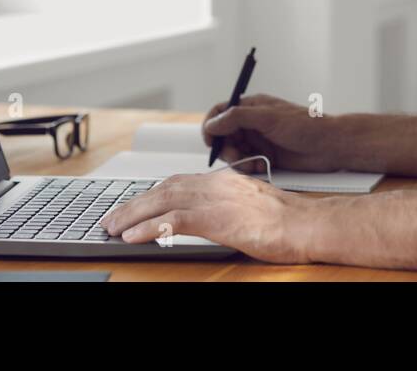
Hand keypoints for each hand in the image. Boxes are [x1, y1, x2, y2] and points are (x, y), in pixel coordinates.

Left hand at [98, 170, 314, 262]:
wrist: (304, 223)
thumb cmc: (286, 221)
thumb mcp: (250, 206)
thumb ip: (227, 205)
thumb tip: (210, 216)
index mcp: (223, 180)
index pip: (177, 182)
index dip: (151, 194)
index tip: (134, 205)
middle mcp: (214, 185)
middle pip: (163, 189)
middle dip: (134, 204)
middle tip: (111, 218)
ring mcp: (214, 200)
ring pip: (161, 202)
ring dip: (132, 215)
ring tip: (112, 227)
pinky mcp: (215, 219)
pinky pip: (171, 221)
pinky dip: (147, 228)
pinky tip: (133, 237)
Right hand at [201, 94, 340, 173]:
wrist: (331, 146)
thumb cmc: (305, 125)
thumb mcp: (269, 118)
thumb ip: (238, 118)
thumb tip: (212, 123)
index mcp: (251, 107)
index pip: (220, 112)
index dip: (211, 126)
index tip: (211, 141)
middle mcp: (252, 123)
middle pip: (223, 136)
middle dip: (225, 148)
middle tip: (236, 157)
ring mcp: (258, 140)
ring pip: (233, 152)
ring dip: (238, 160)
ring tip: (253, 164)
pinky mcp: (265, 156)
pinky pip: (246, 163)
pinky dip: (248, 167)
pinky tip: (260, 167)